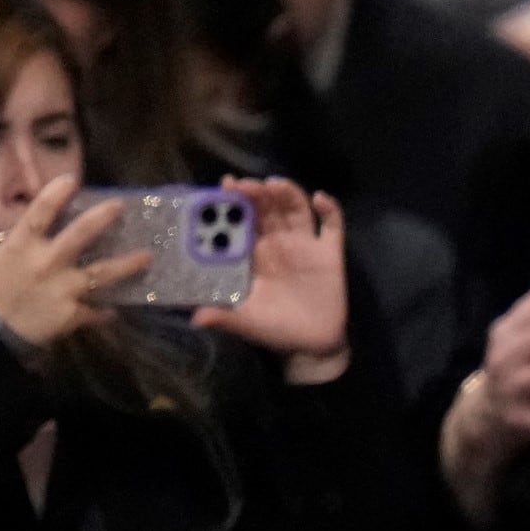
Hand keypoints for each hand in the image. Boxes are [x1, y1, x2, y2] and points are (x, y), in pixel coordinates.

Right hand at [0, 175, 136, 349]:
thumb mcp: (7, 255)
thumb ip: (30, 239)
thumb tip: (53, 219)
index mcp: (22, 245)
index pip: (39, 212)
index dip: (56, 193)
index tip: (72, 178)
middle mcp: (45, 263)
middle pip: (79, 235)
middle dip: (102, 218)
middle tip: (120, 206)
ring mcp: (62, 289)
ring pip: (102, 273)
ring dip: (128, 264)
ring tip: (148, 256)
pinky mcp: (72, 314)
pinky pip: (97, 310)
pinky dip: (107, 311)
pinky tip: (116, 309)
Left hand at [196, 179, 348, 379]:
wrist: (312, 346)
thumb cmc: (274, 329)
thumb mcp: (245, 322)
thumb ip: (223, 316)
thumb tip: (196, 318)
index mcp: (254, 253)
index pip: (242, 219)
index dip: (235, 200)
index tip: (226, 185)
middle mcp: (278, 243)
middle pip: (268, 207)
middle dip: (258, 192)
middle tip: (247, 185)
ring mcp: (306, 246)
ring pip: (297, 209)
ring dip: (287, 192)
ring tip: (275, 184)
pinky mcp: (330, 253)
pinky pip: (333, 226)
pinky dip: (330, 209)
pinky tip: (320, 199)